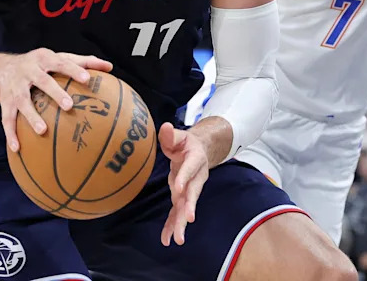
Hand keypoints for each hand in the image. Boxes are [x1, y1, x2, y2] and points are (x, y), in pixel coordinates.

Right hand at [0, 48, 112, 151]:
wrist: (1, 69)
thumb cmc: (41, 65)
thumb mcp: (58, 58)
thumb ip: (83, 62)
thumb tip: (109, 67)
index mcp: (44, 58)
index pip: (61, 62)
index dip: (74, 70)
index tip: (87, 79)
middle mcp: (28, 71)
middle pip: (43, 81)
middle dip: (55, 93)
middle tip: (69, 106)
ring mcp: (15, 87)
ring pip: (23, 102)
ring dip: (31, 116)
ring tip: (42, 131)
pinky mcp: (5, 101)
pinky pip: (7, 119)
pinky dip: (11, 134)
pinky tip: (18, 149)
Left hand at [158, 122, 209, 245]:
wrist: (200, 151)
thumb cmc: (186, 143)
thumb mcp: (179, 136)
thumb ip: (171, 134)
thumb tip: (166, 127)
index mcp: (195, 159)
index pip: (189, 168)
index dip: (184, 177)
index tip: (179, 188)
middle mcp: (195, 177)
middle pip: (193, 193)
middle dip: (189, 206)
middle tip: (188, 220)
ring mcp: (190, 189)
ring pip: (186, 206)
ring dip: (181, 223)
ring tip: (178, 240)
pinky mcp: (183, 197)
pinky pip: (177, 212)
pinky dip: (172, 225)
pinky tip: (167, 239)